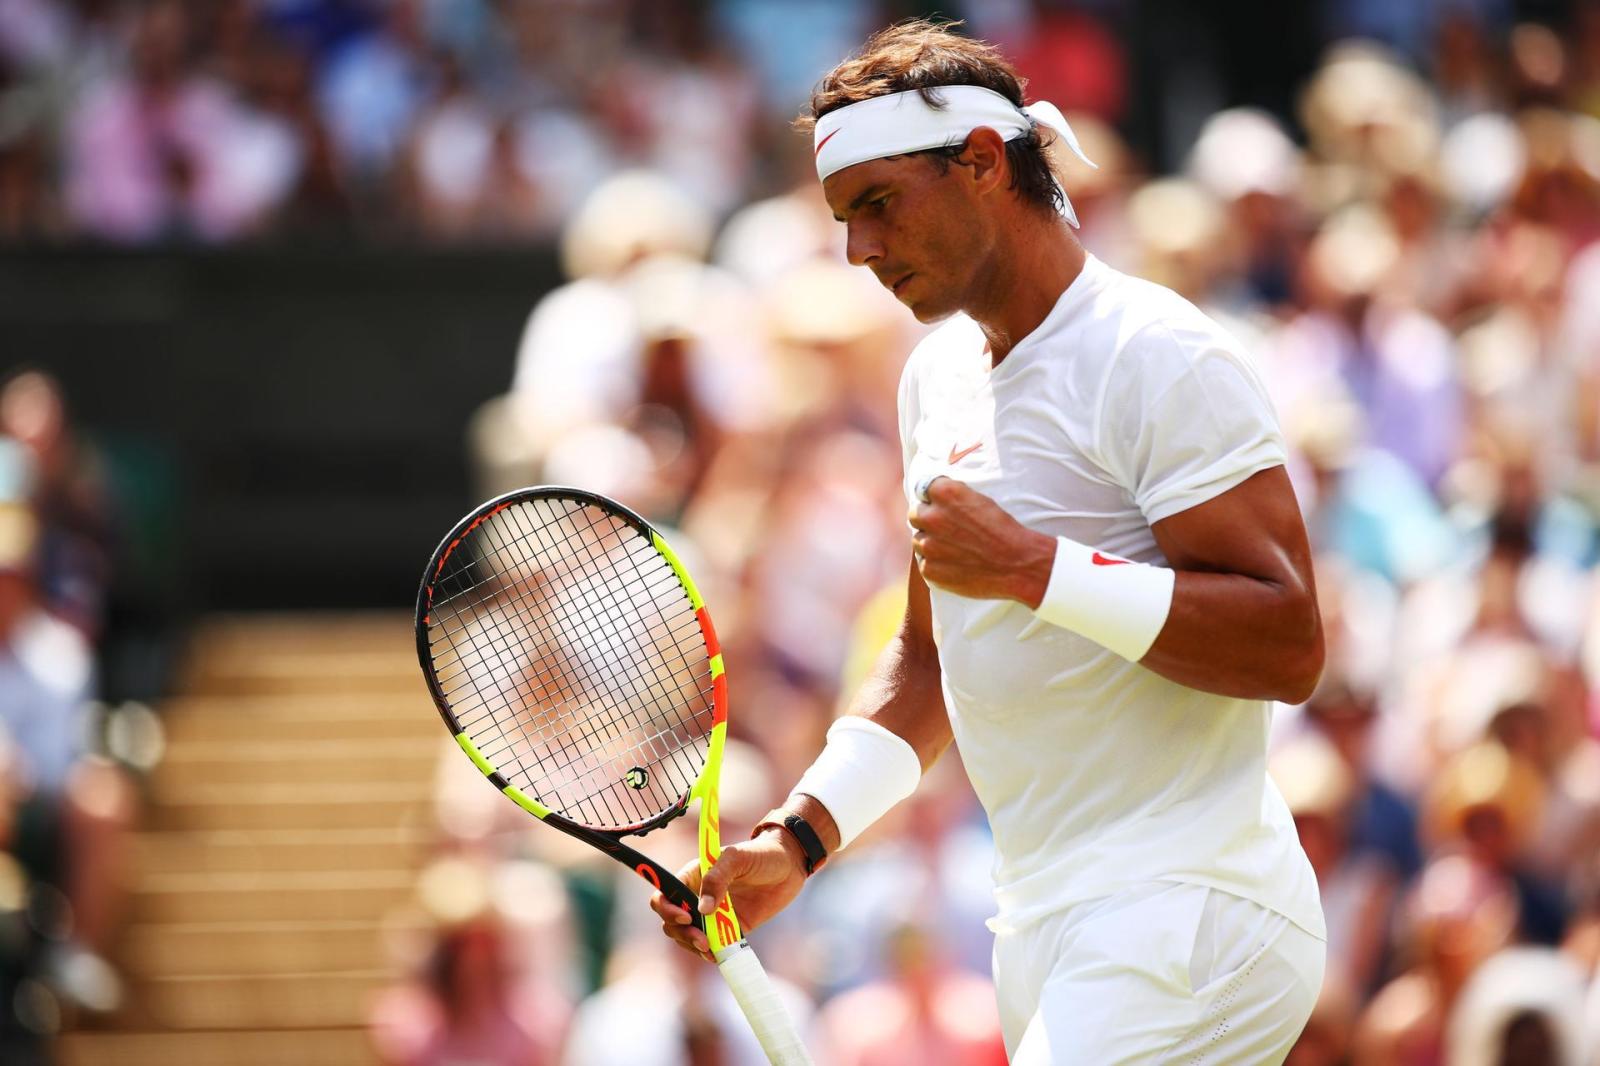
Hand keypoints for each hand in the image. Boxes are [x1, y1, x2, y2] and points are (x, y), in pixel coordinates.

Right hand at [649, 829, 807, 961]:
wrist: (790, 867)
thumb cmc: (761, 854)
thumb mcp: (737, 858)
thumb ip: (718, 879)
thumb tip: (702, 909)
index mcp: (693, 876)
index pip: (665, 894)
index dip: (667, 908)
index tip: (685, 917)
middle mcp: (697, 896)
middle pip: (672, 921)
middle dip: (681, 934)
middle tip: (702, 940)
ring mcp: (713, 915)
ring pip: (688, 937)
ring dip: (693, 946)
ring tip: (711, 950)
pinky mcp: (730, 929)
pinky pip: (712, 946)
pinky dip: (711, 953)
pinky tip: (717, 955)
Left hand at [909, 477, 1055, 604]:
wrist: (1018, 564)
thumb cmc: (1003, 530)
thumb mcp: (979, 500)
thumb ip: (951, 496)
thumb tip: (932, 497)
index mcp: (945, 493)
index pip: (923, 489)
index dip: (933, 499)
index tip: (942, 507)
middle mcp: (932, 516)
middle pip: (915, 515)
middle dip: (928, 521)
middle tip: (948, 530)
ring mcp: (928, 545)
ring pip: (918, 540)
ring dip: (931, 543)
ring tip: (956, 549)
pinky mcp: (930, 570)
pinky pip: (924, 564)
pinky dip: (936, 564)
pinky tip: (956, 564)